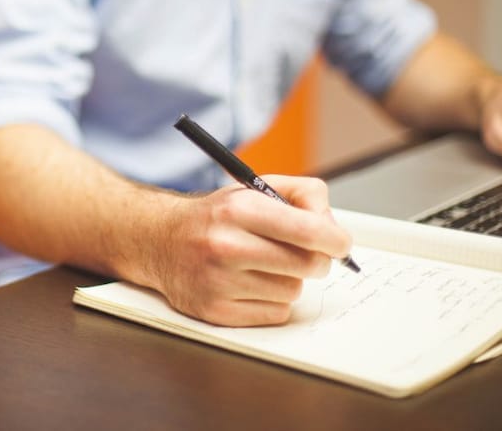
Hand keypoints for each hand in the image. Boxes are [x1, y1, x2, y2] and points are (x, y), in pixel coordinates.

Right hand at [150, 176, 352, 326]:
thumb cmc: (217, 216)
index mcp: (238, 209)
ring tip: (265, 266)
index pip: (307, 230)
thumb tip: (334, 227)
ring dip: (289, 280)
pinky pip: (275, 313)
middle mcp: (226, 245)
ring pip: (293, 291)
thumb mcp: (254, 189)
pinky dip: (273, 301)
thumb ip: (302, 195)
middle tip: (306, 253)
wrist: (161, 240)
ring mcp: (218, 282)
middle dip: (316, 259)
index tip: (340, 244)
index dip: (335, 240)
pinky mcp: (215, 311)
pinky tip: (252, 284)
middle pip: (308, 265)